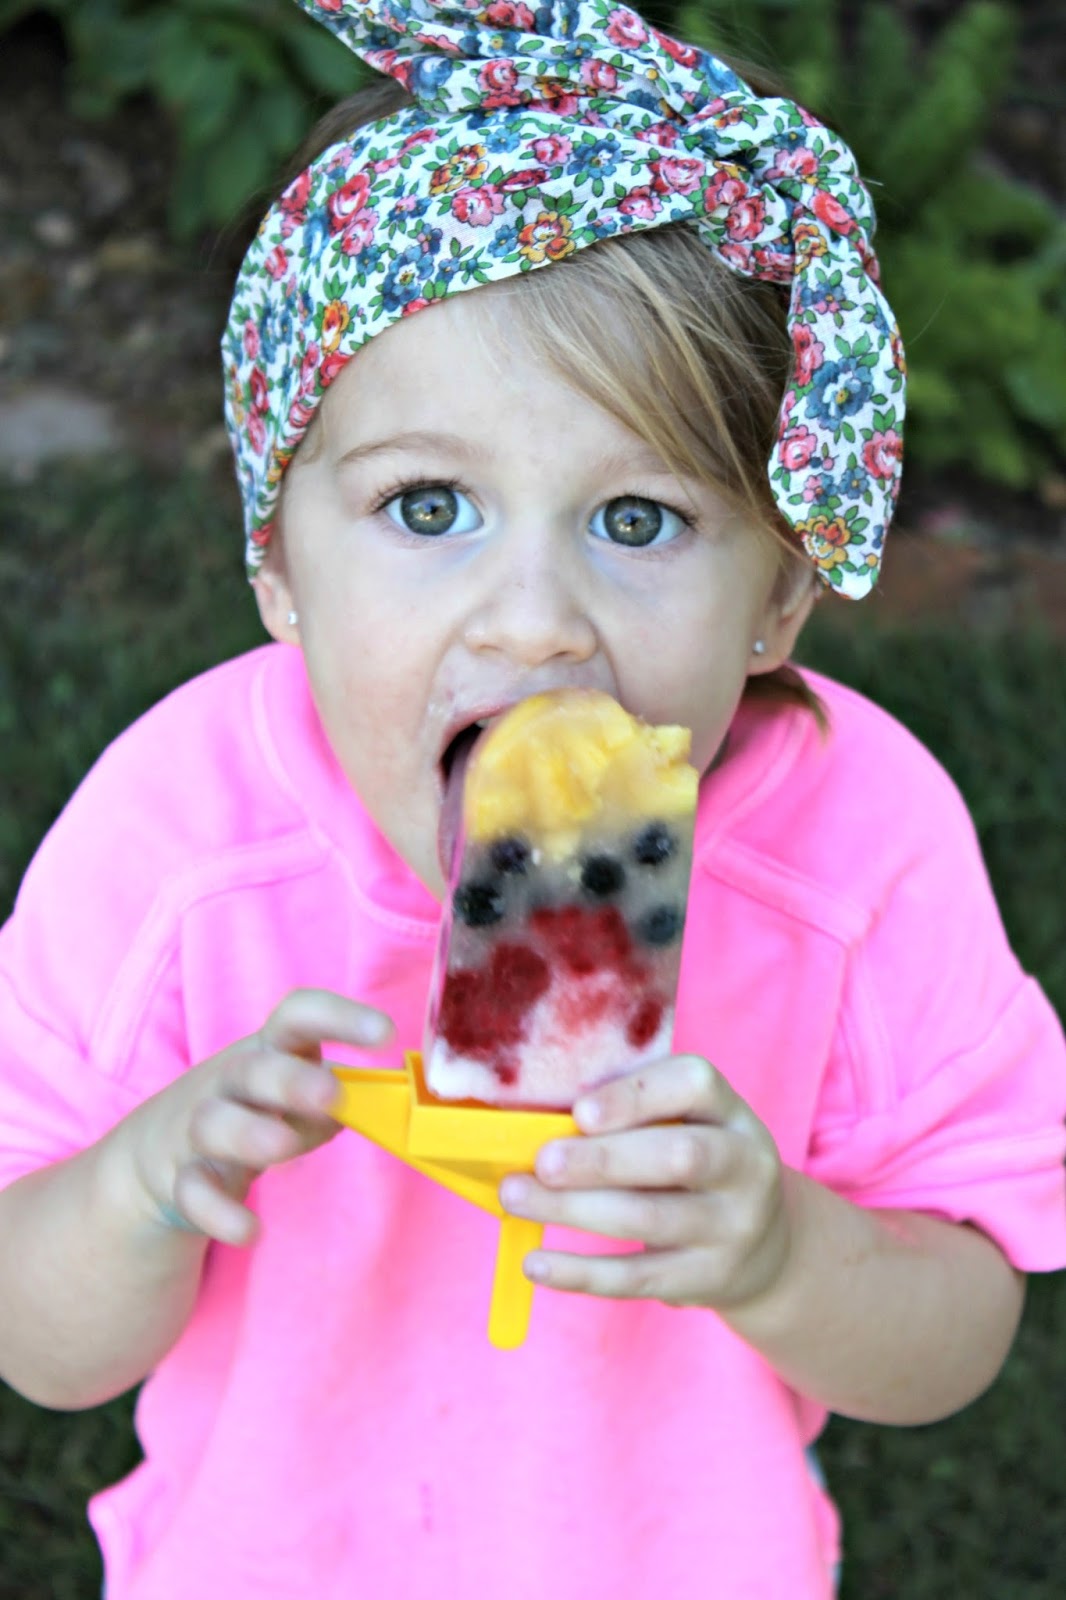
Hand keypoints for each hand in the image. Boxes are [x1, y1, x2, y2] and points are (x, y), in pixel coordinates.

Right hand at [121, 989, 393, 1246]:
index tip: (386, 1033)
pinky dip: (219, 1212)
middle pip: (252, 1070)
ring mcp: (199, 1128)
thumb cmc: (253, 1111)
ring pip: (213, 1123)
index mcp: (270, 1051)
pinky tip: (250, 1232)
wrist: (158, 1152)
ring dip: (248, 1133)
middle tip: (331, 1094)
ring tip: (284, 1148)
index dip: (339, 1017)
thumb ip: (334, 1100)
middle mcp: (231, 1082)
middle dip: (290, 1079)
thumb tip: (387, 1108)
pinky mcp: (179, 1179)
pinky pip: (193, 1192)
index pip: (297, 1016)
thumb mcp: (292, 1096)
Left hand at [499, 1054, 790, 1310]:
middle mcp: (745, 1166)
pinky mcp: (708, 1279)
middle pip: (679, 1156)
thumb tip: (534, 1116)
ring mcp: (732, 1228)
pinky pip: (638, 1277)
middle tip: (541, 1161)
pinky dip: (580, 1272)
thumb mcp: (689, 1128)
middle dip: (603, 1159)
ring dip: (574, 1209)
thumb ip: (634, 1115)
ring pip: (650, 1218)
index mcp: (731, 1114)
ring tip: (516, 1197)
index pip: (696, 1085)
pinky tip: (535, 1263)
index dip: (636, 1094)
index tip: (580, 1110)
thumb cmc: (697, 1169)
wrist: (767, 1246)